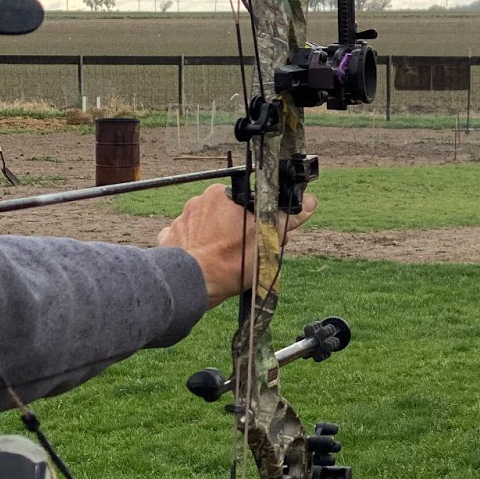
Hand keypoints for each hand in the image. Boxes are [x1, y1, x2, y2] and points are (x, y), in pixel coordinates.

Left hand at [156, 183, 316, 308]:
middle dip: (236, 230)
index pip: (247, 202)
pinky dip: (195, 247)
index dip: (257, 220)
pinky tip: (203, 261)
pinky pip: (187, 237)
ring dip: (215, 238)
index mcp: (223, 195)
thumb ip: (288, 219)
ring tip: (222, 260)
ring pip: (207, 225)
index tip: (259, 237)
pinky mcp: (169, 236)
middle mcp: (200, 200)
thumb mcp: (267, 241)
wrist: (191, 284)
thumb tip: (310, 201)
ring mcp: (181, 218)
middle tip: (243, 253)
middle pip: (227, 213)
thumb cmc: (229, 263)